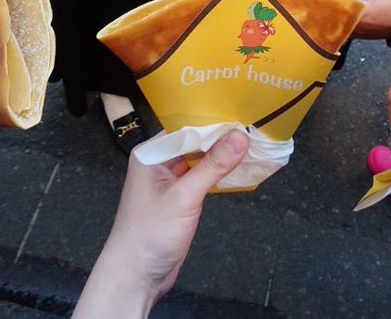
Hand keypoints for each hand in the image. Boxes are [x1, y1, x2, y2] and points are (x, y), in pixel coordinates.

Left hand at [75, 131, 249, 316]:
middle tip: (255, 128)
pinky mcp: (179, 199)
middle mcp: (158, 163)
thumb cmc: (150, 234)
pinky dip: (218, 174)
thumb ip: (212, 166)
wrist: (136, 276)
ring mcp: (168, 181)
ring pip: (199, 160)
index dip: (214, 122)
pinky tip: (240, 169)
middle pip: (194, 143)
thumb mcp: (184, 197)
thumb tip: (240, 137)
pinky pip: (201, 178)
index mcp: (151, 155)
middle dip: (221, 139)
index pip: (186, 128)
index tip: (244, 115)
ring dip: (222, 157)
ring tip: (254, 145)